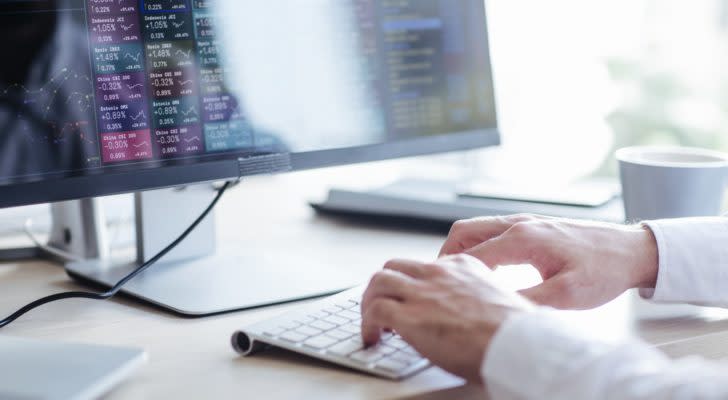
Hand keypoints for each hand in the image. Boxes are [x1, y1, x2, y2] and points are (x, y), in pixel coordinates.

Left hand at [360, 255, 532, 382]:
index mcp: (462, 266)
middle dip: (384, 285)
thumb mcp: (497, 298)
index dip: (411, 283)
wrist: (517, 343)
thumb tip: (467, 314)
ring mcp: (423, 292)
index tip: (409, 298)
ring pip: (378, 282)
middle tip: (381, 305)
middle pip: (395, 266)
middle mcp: (439, 273)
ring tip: (372, 322)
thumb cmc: (514, 331)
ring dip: (369, 302)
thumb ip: (475, 296)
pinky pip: (375, 310)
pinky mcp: (410, 315)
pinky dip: (367, 324)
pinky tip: (373, 338)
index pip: (424, 264)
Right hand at [440, 214, 658, 309]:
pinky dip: (478, 246)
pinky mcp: (532, 226)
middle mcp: (519, 224)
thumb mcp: (568, 295)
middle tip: (441, 280)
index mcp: (524, 238)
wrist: (631, 250)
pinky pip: (492, 231)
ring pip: (476, 228)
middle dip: (447, 255)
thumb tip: (496, 309)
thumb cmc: (604, 269)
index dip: (453, 273)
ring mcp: (525, 222)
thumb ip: (528, 301)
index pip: (472, 254)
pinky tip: (486, 268)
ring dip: (461, 248)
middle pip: (464, 231)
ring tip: (458, 276)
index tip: (441, 291)